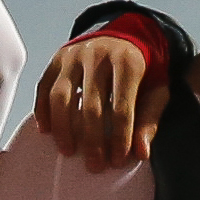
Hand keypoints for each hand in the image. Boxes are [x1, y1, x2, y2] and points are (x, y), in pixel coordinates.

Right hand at [33, 29, 163, 169]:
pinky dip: (43, 111)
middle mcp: (98, 55)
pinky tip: (48, 132)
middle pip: (91, 106)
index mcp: (128, 62)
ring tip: (68, 151)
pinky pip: (44, 88)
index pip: (122, 108)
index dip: (120, 138)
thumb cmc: (142, 69)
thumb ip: (150, 119)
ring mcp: (73, 55)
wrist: (122, 34)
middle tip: (94, 165)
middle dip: (92, 141)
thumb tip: (141, 153)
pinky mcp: (57, 58)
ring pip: (61, 97)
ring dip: (63, 128)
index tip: (117, 160)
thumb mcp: (157, 90)